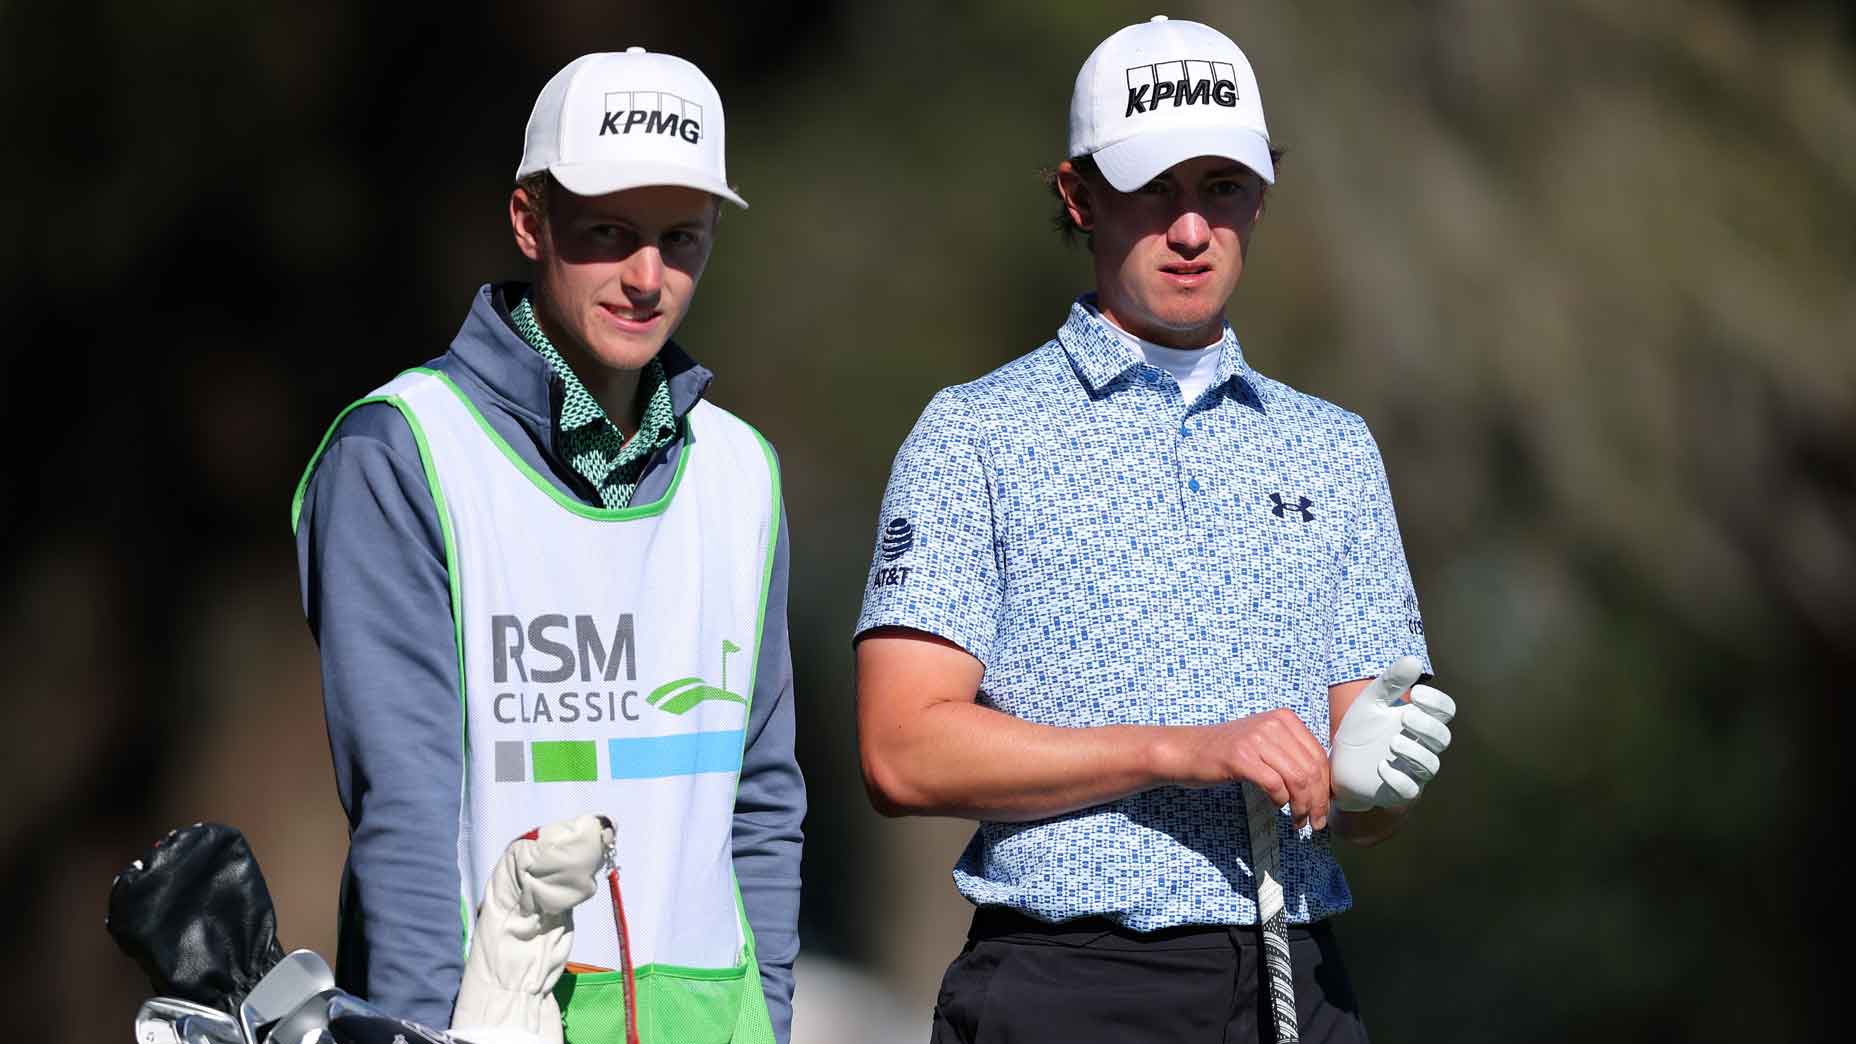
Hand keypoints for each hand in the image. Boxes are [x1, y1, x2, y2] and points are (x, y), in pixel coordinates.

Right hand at [1166, 708, 1331, 830]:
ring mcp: (1256, 739)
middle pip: (1312, 769)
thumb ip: (1292, 754)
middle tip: (1315, 822)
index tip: (1324, 808)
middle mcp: (1273, 724)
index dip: (1326, 787)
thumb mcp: (1265, 743)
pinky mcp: (1241, 757)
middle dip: (1318, 802)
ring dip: (1302, 806)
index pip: (1319, 756)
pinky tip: (1277, 807)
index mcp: (1285, 718)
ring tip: (1299, 821)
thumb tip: (1323, 786)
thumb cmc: (1228, 752)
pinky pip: (1275, 785)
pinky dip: (1281, 801)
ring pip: (1297, 779)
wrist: (1188, 750)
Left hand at [1330, 657, 1455, 810]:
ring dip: (1415, 752)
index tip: (1416, 693)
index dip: (1438, 702)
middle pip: (1443, 738)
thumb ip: (1391, 682)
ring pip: (1431, 765)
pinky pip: (1409, 790)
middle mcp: (1421, 746)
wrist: (1339, 763)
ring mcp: (1412, 770)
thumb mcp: (1371, 701)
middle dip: (1428, 726)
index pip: (1446, 711)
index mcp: (1419, 721)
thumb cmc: (1362, 730)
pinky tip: (1381, 766)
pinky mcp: (1397, 791)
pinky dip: (1398, 778)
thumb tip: (1414, 659)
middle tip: (1406, 716)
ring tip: (1393, 742)